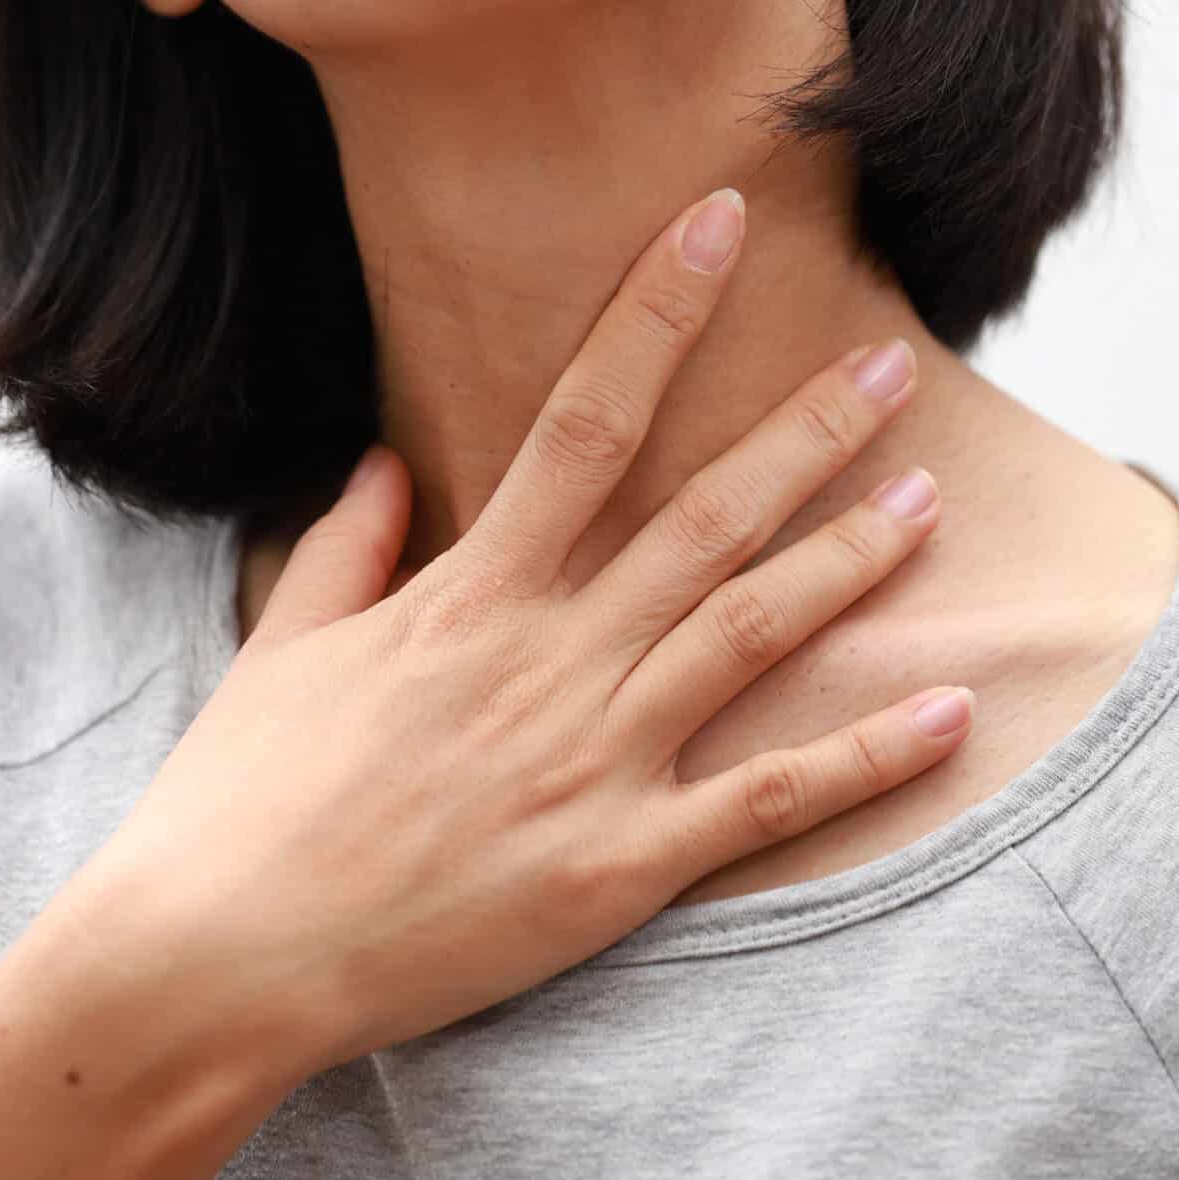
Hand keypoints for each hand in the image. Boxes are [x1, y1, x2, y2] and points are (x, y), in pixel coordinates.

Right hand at [104, 187, 964, 1077]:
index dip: (656, 312)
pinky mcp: (621, 867)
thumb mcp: (281, 649)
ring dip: (850, 559)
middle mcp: (548, 660)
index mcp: (467, 596)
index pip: (583, 418)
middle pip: (705, 517)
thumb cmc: (240, 801)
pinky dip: (867, 756)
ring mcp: (594, 761)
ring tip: (929, 497)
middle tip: (891, 363)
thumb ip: (346, 547)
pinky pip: (769, 801)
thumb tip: (383, 463)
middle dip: (805, 430)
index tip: (717, 224)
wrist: (223, 955)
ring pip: (752, 633)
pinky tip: (955, 710)